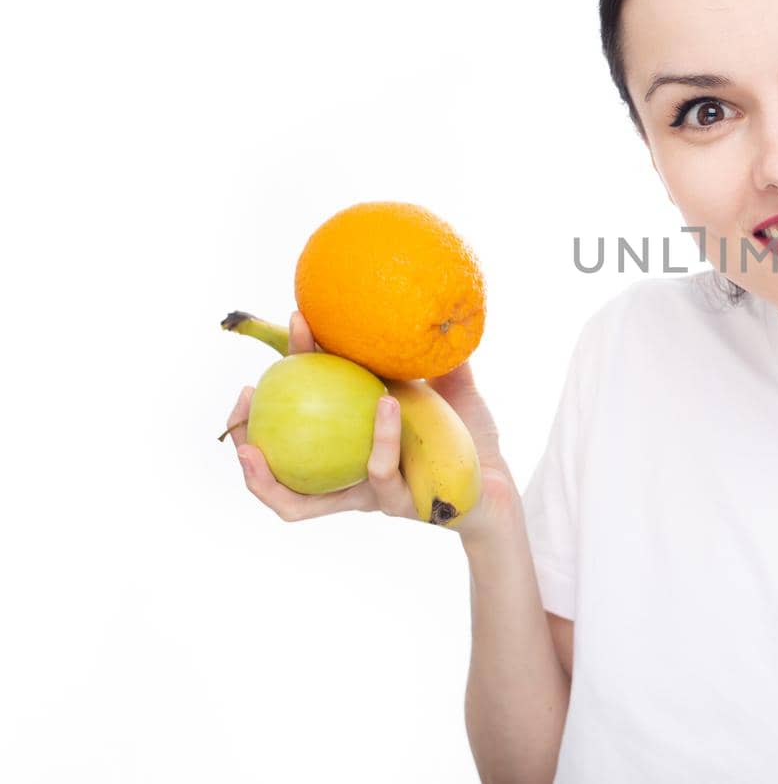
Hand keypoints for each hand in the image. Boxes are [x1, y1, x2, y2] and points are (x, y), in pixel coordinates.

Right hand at [223, 311, 519, 536]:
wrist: (500, 485)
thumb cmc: (469, 441)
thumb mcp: (450, 389)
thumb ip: (434, 356)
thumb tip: (427, 306)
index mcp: (347, 445)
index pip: (300, 416)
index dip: (283, 378)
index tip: (294, 323)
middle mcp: (348, 475)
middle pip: (276, 474)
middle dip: (242, 444)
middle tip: (242, 397)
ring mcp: (370, 495)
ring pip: (302, 501)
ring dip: (268, 475)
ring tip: (257, 440)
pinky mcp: (402, 504)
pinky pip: (380, 471)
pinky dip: (381, 436)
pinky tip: (385, 402)